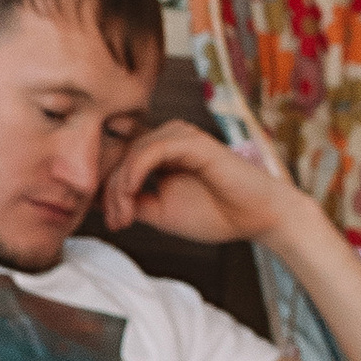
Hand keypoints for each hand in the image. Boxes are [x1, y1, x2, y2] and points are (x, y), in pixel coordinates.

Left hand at [99, 120, 290, 249]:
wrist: (258, 217)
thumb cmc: (216, 213)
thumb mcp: (162, 213)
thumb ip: (133, 203)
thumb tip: (102, 204)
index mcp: (160, 154)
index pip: (120, 164)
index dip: (108, 192)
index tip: (113, 224)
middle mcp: (168, 139)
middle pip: (121, 158)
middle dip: (111, 193)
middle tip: (116, 223)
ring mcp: (180, 137)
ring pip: (131, 154)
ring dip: (120, 186)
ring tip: (125, 216)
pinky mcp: (191, 141)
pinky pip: (150, 151)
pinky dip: (134, 173)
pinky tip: (131, 195)